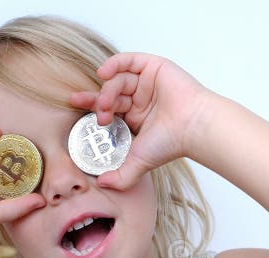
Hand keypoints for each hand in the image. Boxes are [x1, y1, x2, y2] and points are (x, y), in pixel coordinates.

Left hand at [70, 53, 209, 189]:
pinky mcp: (154, 67)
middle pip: (111, 94)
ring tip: (106, 104)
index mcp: (136, 119)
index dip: (92, 108)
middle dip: (97, 101)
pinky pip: (129, 60)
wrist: (192, 127)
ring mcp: (147, 82)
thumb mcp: (138, 163)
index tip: (76, 108)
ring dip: (107, 90)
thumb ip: (120, 177)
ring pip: (118, 80)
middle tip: (87, 107)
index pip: (109, 110)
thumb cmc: (171, 143)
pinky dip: (114, 64)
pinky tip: (104, 73)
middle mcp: (141, 100)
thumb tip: (102, 185)